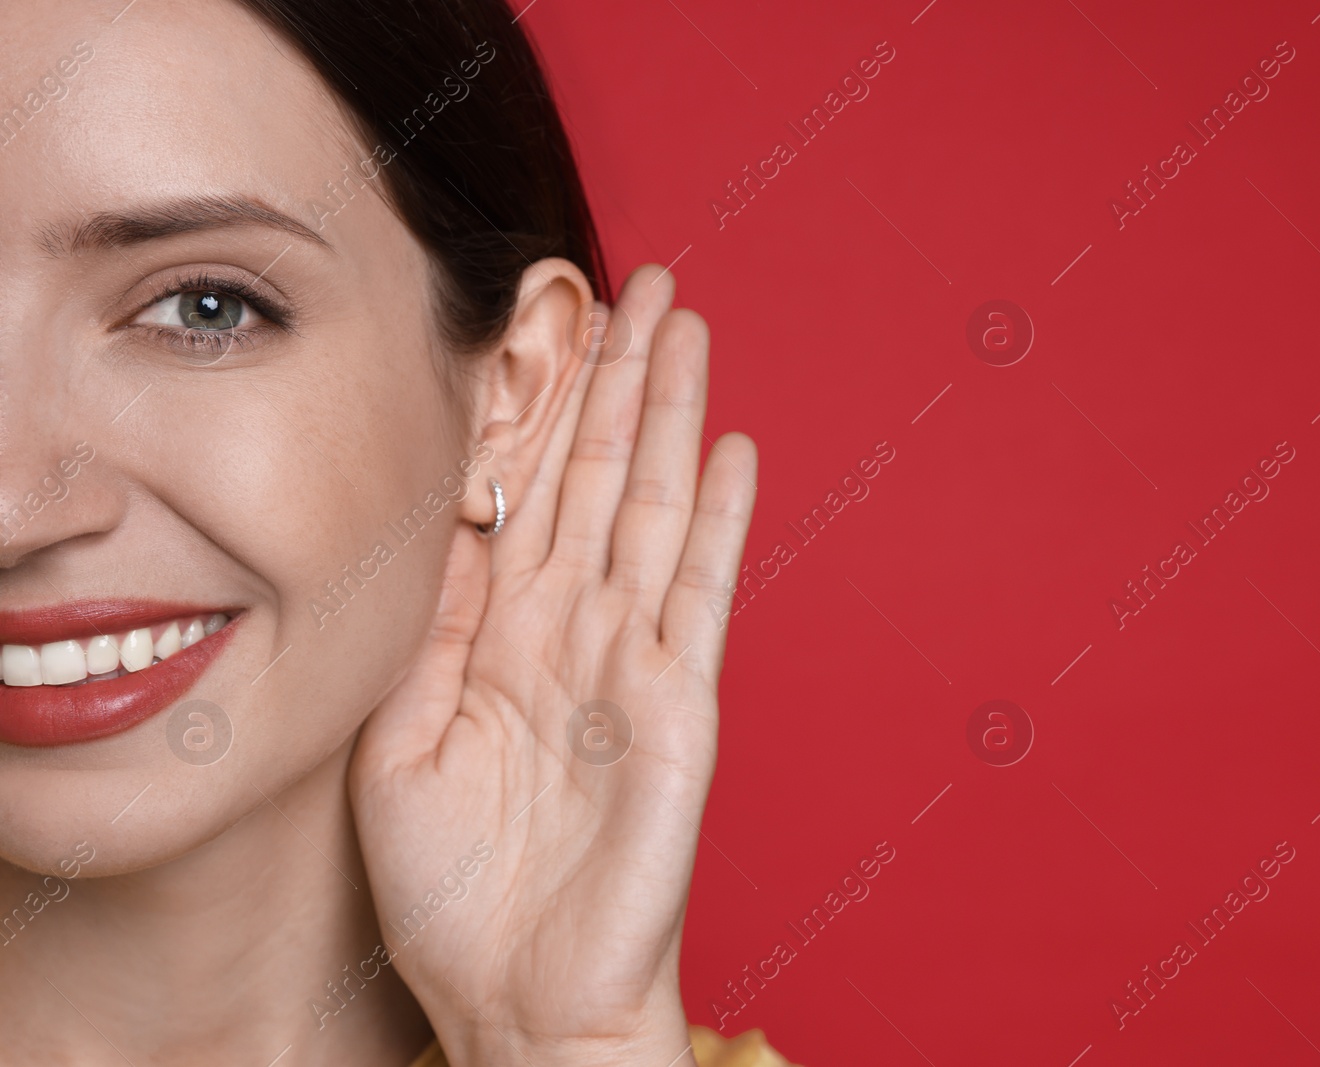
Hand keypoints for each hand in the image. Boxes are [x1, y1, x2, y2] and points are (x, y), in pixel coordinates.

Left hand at [349, 263, 756, 1064]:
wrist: (523, 997)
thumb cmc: (458, 895)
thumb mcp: (399, 746)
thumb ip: (430, 636)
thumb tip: (441, 531)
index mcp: (503, 641)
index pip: (526, 498)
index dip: (540, 414)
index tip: (548, 330)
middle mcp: (574, 634)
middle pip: (602, 479)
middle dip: (619, 380)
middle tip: (641, 282)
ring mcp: (634, 663)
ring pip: (656, 510)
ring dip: (672, 416)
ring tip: (688, 326)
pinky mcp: (682, 704)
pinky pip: (702, 594)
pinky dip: (723, 521)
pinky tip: (735, 448)